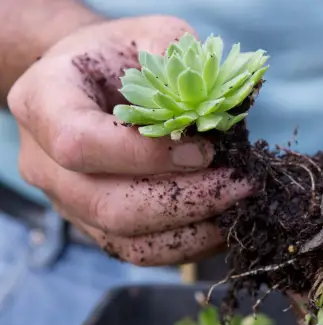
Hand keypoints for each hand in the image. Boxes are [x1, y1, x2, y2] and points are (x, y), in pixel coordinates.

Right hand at [8, 16, 253, 265]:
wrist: (93, 82)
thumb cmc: (123, 55)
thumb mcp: (151, 36)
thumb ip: (181, 62)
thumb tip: (225, 112)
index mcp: (44, 102)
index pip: (80, 142)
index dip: (146, 155)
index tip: (206, 152)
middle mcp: (45, 162)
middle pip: (108, 204)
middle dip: (186, 202)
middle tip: (241, 186)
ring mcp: (68, 202)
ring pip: (126, 240)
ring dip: (192, 232)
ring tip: (241, 208)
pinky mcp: (96, 226)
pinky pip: (139, 252)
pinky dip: (186, 246)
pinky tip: (223, 225)